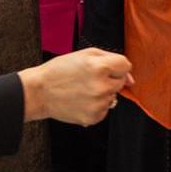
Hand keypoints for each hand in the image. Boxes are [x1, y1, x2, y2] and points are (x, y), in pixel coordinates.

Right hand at [17, 48, 132, 125]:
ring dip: (103, 93)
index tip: (103, 68)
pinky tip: (81, 100)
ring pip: (113, 96)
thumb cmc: (60, 70)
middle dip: (110, 79)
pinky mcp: (93, 117)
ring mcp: (98, 104)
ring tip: (82, 90)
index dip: (115, 66)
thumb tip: (131, 79)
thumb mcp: (86, 54)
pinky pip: (105, 110)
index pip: (126, 65)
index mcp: (100, 67)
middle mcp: (102, 87)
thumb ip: (112, 60)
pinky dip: (96, 105)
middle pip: (121, 82)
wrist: (39, 92)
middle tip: (89, 78)